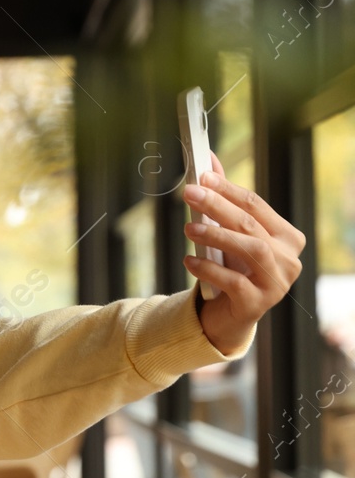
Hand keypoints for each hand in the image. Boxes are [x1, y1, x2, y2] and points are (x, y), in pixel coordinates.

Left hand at [183, 154, 304, 355]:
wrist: (229, 316)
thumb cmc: (233, 269)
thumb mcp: (229, 236)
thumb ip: (223, 200)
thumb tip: (209, 161)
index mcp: (286, 236)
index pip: (256, 205)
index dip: (228, 189)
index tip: (202, 177)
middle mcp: (288, 258)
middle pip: (250, 224)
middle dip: (217, 206)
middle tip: (189, 193)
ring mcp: (277, 282)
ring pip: (250, 249)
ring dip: (217, 235)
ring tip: (189, 228)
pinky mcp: (259, 303)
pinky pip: (233, 281)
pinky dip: (209, 269)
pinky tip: (189, 260)